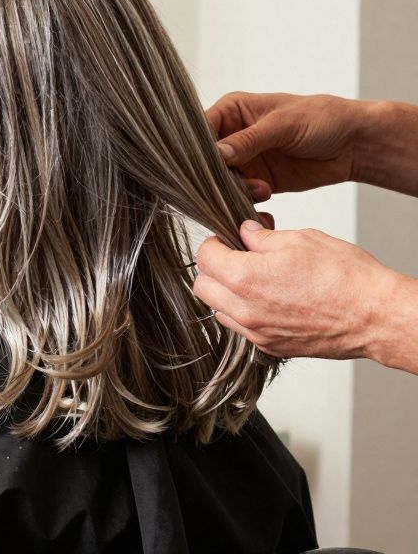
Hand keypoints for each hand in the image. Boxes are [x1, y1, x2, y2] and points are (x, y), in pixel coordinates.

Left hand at [193, 220, 405, 365]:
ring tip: (254, 278)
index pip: (204, 257)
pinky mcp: (270, 347)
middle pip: (202, 287)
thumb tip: (246, 233)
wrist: (377, 317)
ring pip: (219, 311)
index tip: (224, 239)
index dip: (213, 242)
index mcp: (246, 278)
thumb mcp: (301, 240)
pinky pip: (241, 328)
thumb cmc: (347, 278)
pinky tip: (268, 299)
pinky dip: (244, 313)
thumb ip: (262, 237)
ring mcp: (257, 332)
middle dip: (213, 268)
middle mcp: (245, 310)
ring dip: (226, 293)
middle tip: (235, 257)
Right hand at [205, 92, 364, 201]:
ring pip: (219, 179)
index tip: (204, 164)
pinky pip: (239, 193)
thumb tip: (216, 153)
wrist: (354, 144)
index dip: (197, 148)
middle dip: (215, 173)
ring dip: (234, 187)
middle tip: (231, 181)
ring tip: (259, 187)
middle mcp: (232, 135)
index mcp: (232, 111)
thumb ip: (249, 139)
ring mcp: (244, 159)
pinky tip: (266, 192)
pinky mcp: (256, 180)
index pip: (200, 129)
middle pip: (205, 159)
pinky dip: (246, 198)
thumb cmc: (322, 118)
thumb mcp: (283, 124)